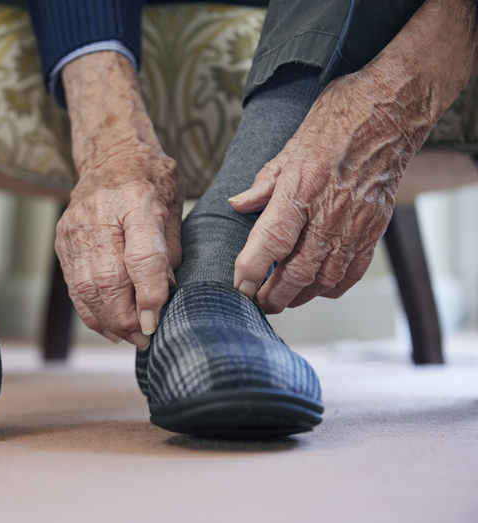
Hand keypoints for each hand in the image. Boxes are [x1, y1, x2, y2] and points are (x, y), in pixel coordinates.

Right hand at [57, 142, 182, 347]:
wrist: (110, 155)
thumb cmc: (150, 181)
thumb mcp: (174, 206)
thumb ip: (170, 251)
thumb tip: (165, 296)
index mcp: (136, 200)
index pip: (142, 256)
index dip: (149, 294)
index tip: (155, 322)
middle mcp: (99, 214)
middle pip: (109, 279)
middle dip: (127, 318)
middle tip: (145, 338)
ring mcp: (75, 228)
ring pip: (87, 288)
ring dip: (108, 321)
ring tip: (130, 338)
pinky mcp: (62, 240)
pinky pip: (74, 286)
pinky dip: (91, 312)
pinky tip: (109, 326)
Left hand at [230, 0, 477, 312]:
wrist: (395, 109)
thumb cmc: (341, 116)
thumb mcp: (293, 143)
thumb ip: (265, 182)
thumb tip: (238, 204)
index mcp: (303, 186)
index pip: (272, 239)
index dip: (252, 268)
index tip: (239, 285)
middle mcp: (330, 210)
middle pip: (298, 270)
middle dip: (274, 294)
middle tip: (257, 302)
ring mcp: (356, 222)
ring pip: (325, 277)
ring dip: (301, 296)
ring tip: (282, 300)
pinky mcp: (375, 227)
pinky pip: (354, 270)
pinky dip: (333, 286)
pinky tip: (318, 288)